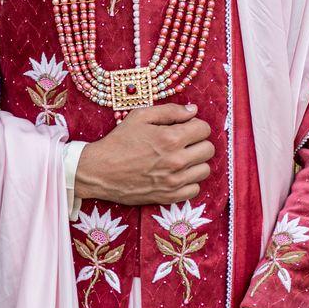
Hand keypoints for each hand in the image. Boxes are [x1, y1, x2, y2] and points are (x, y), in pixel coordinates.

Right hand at [74, 102, 214, 205]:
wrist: (100, 171)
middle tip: (184, 143)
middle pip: (208, 150)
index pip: (204, 129)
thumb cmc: (118, 142)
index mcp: (171, 138)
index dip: (195, 125)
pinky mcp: (169, 196)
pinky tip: (177, 174)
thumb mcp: (140, 116)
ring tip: (181, 158)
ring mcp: (174, 181)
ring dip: (196, 162)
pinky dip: (190, 182)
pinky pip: (195, 189)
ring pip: (205, 170)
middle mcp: (176, 160)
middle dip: (199, 142)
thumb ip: (170, 111)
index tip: (185, 127)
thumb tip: (193, 110)